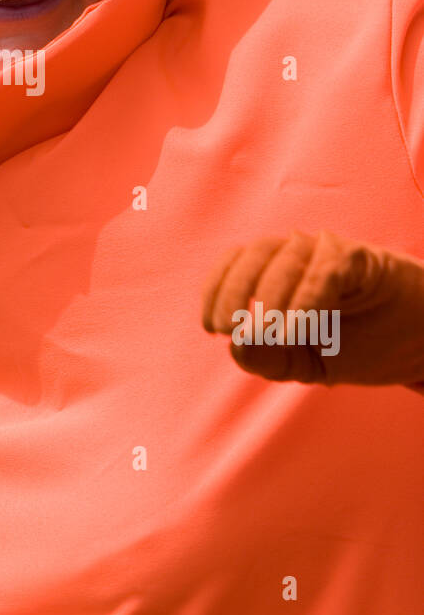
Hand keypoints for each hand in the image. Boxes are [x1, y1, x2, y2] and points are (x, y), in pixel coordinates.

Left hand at [202, 229, 423, 387]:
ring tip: (270, 336)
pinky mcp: (360, 257)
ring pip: (286, 259)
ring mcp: (329, 251)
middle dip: (234, 291)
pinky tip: (296, 329)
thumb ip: (271, 359)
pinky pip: (325, 271)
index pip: (235, 262)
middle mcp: (299, 252)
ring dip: (270, 300)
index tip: (212, 327)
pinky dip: (305, 300)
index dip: (218, 289)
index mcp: (278, 269)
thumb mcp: (308, 363)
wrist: (422, 344)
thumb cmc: (359, 344)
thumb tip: (236, 346)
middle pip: (253, 255)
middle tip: (229, 328)